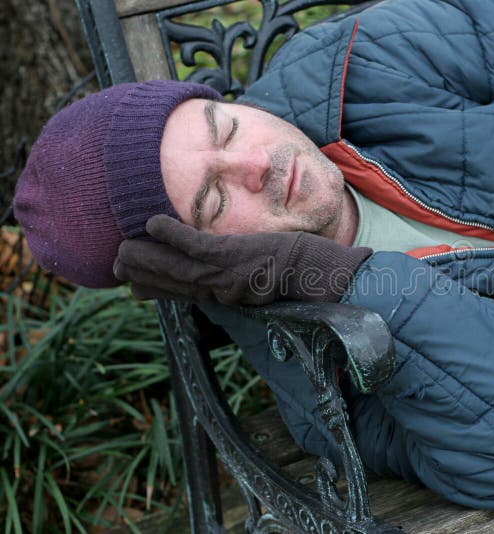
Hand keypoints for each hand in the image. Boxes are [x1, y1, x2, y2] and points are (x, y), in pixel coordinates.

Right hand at [113, 214, 371, 305]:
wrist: (323, 277)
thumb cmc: (299, 274)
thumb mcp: (261, 283)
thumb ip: (238, 279)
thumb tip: (222, 271)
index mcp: (226, 297)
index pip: (180, 294)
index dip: (155, 288)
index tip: (131, 283)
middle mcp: (221, 291)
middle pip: (170, 284)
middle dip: (141, 273)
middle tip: (116, 264)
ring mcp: (227, 274)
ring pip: (174, 267)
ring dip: (145, 256)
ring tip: (122, 249)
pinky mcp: (235, 257)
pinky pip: (194, 246)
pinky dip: (171, 234)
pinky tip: (151, 223)